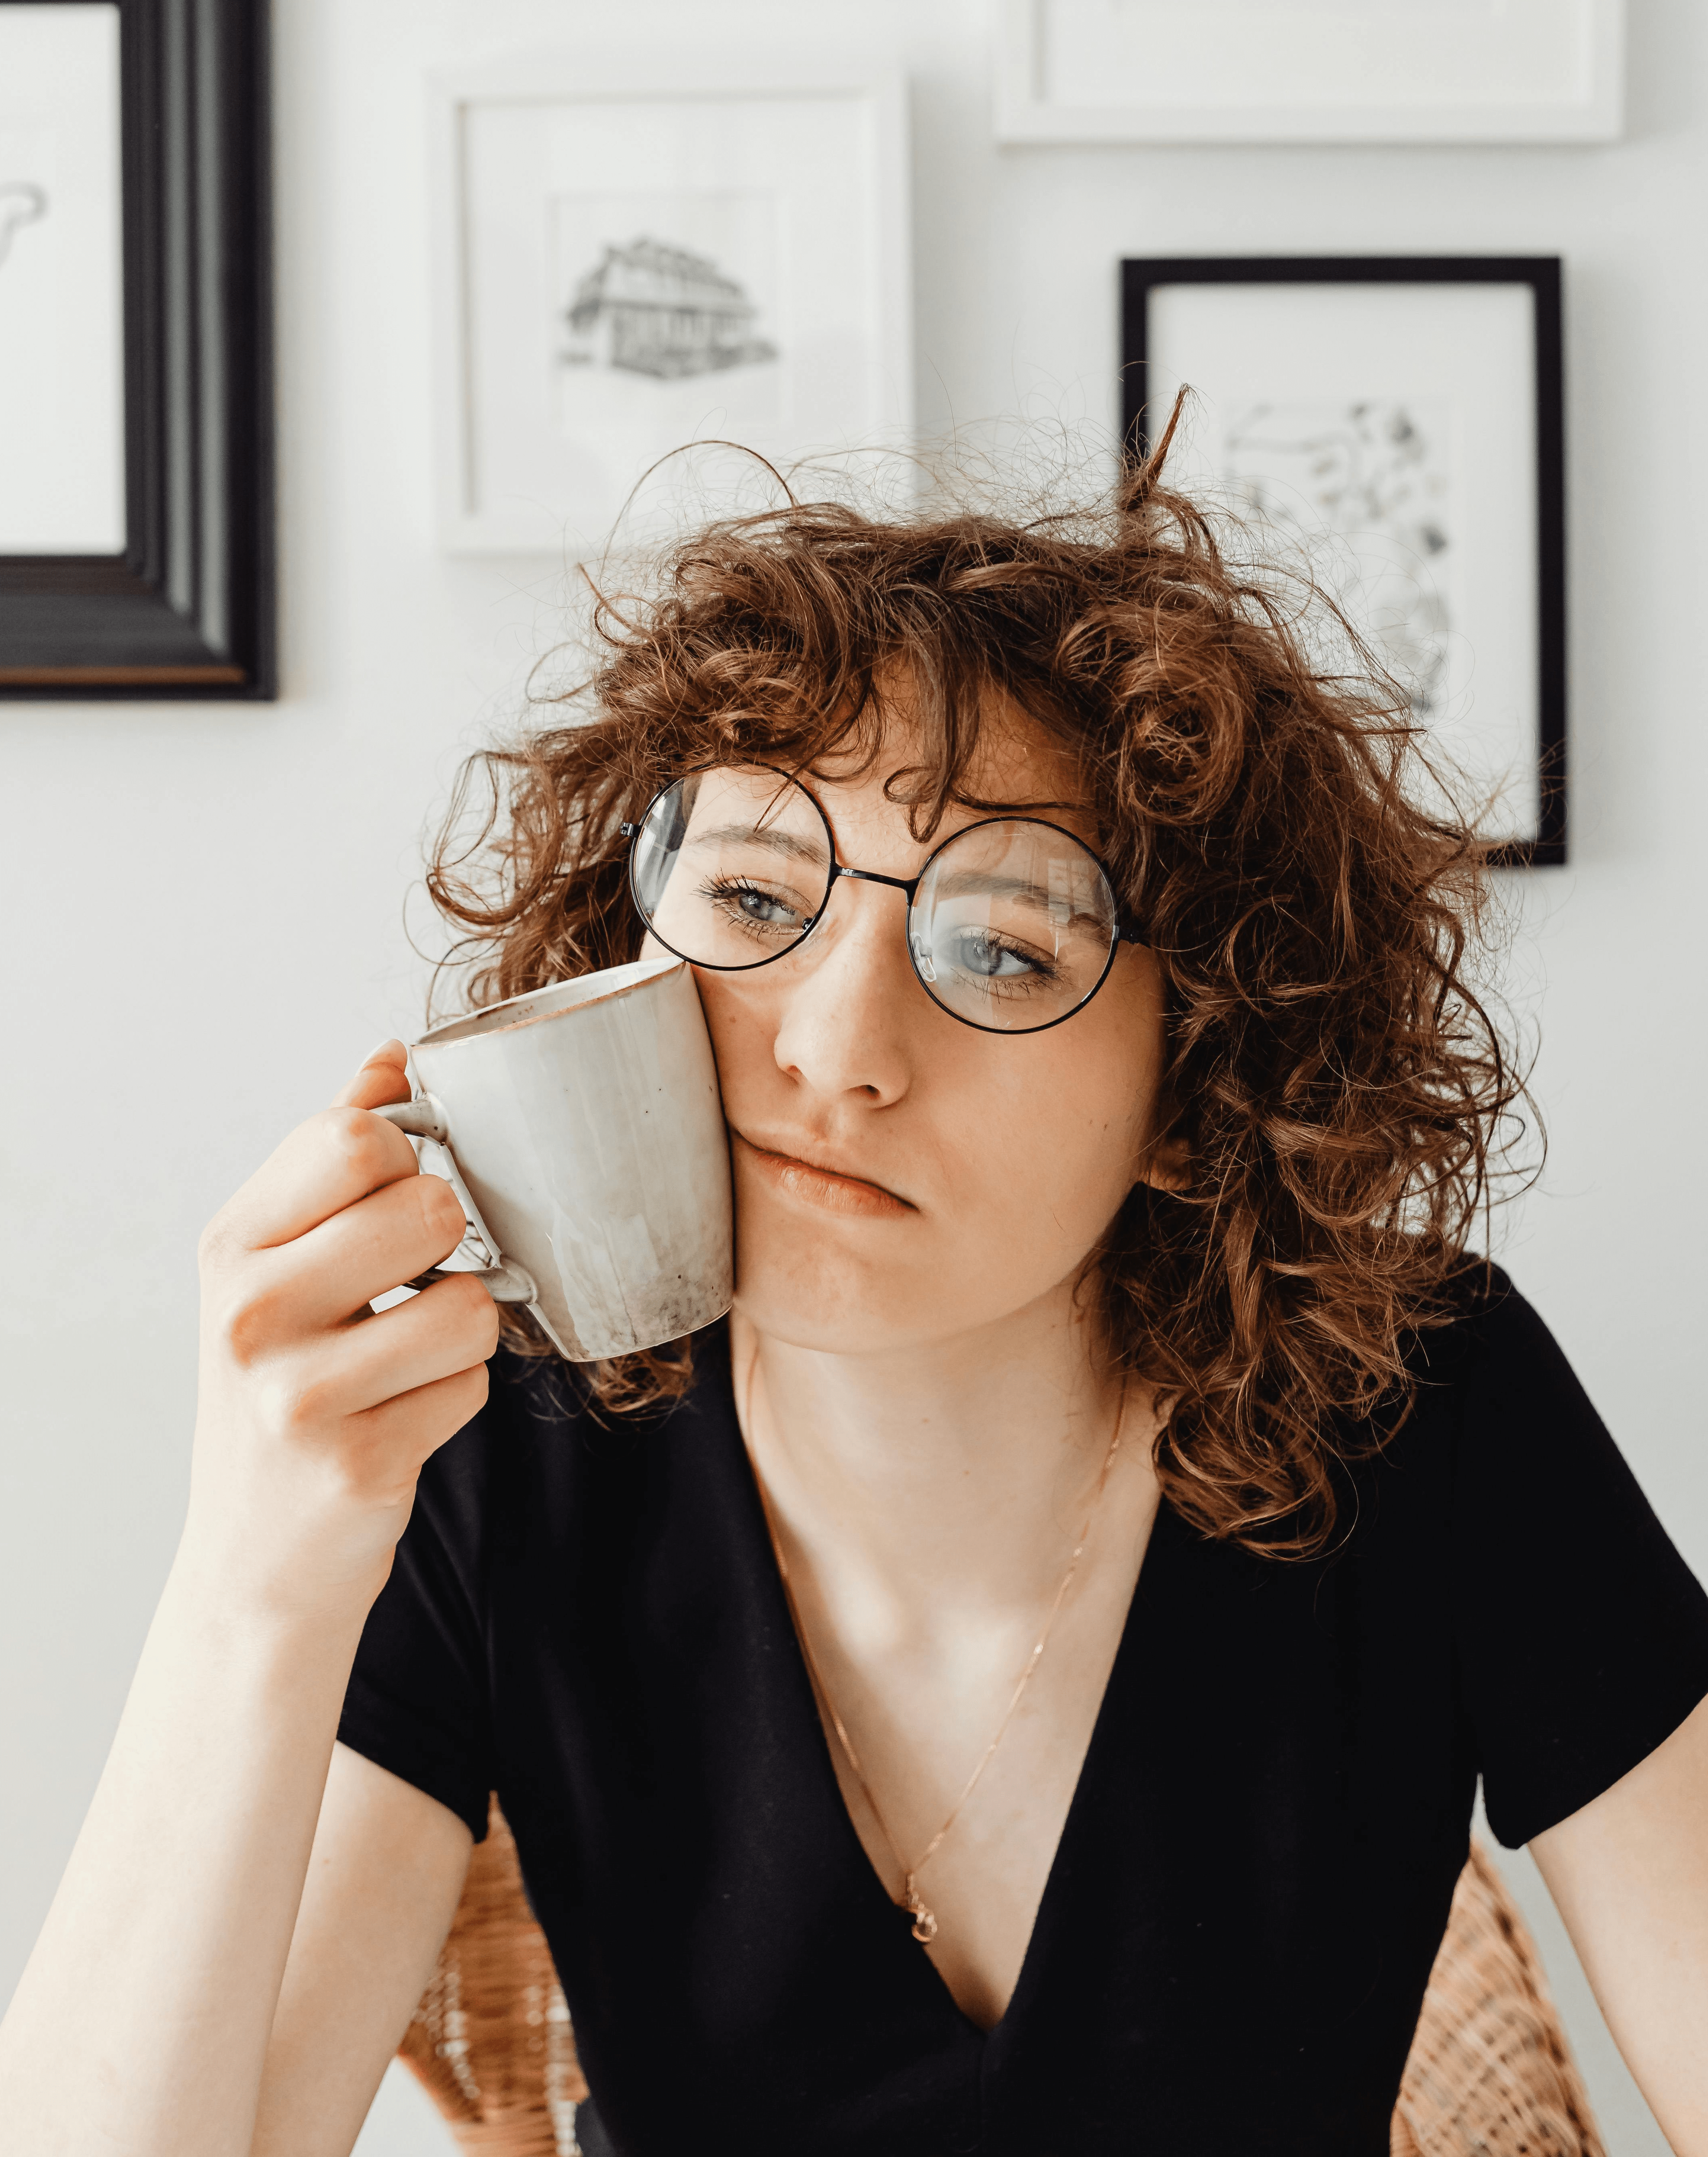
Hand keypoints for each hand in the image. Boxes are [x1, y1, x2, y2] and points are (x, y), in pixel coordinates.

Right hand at [181, 1040, 498, 1620]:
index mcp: (232, 1245)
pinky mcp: (360, 1463)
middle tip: (406, 1289)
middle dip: (447, 1247)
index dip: (405, 1161)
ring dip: (462, 1332)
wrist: (255, 1555)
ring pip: (470, 1303)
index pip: (354, 1136)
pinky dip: (457, 1397)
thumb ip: (329, 1154)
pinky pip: (473, 1386)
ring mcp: (301, 1394)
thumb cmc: (280, 1387)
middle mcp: (251, 1313)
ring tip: (406, 1359)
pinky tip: (402, 1416)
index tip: (390, 1203)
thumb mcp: (277, 1264)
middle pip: (427, 1206)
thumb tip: (389, 1056)